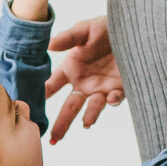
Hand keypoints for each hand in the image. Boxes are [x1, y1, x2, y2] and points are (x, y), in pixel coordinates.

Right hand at [43, 15, 122, 142]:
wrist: (135, 30)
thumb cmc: (107, 27)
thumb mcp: (85, 29)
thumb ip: (68, 38)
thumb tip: (48, 44)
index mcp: (71, 69)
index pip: (52, 85)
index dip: (43, 95)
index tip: (32, 106)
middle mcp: (84, 83)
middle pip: (70, 106)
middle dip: (61, 123)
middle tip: (52, 138)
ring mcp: (101, 88)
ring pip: (92, 107)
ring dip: (89, 116)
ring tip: (86, 123)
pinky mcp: (120, 89)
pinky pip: (115, 99)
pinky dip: (112, 101)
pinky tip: (110, 98)